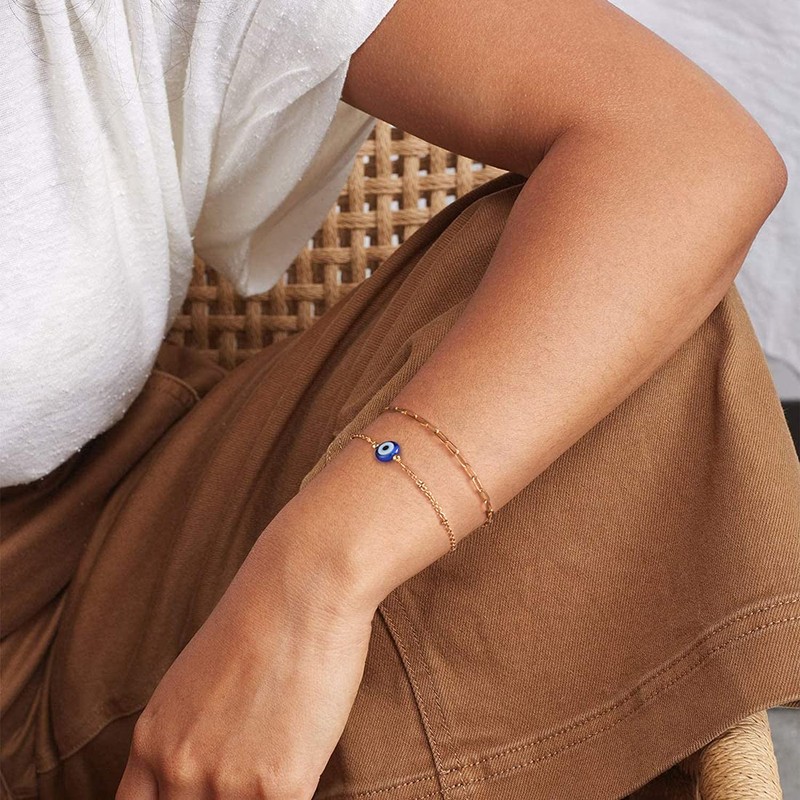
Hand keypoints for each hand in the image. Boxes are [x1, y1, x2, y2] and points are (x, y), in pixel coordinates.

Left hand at [115, 527, 375, 799]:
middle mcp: (177, 770)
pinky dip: (299, 790)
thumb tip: (203, 774)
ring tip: (279, 760)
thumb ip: (189, 735)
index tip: (200, 793)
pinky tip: (306, 763)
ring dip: (259, 796)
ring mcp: (225, 785)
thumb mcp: (196, 679)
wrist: (303, 587)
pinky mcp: (278, 790)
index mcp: (152, 741)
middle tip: (245, 776)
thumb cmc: (261, 619)